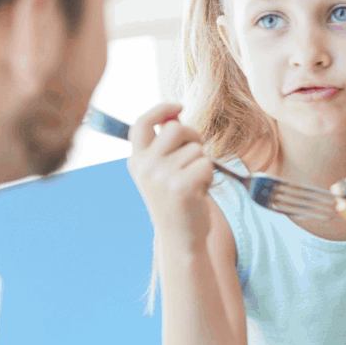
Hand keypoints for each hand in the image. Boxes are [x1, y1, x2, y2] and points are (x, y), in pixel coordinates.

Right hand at [125, 103, 213, 240]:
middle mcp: (145, 166)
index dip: (160, 109)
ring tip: (194, 183)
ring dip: (202, 163)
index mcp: (136, 161)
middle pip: (176, 128)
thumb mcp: (160, 172)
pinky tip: (200, 191)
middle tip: (196, 156)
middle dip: (193, 136)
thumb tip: (175, 113)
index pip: (141, 124)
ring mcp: (162, 176)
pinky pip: (206, 163)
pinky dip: (209, 175)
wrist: (180, 237)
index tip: (178, 106)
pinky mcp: (182, 186)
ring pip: (196, 148)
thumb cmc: (176, 201)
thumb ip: (164, 145)